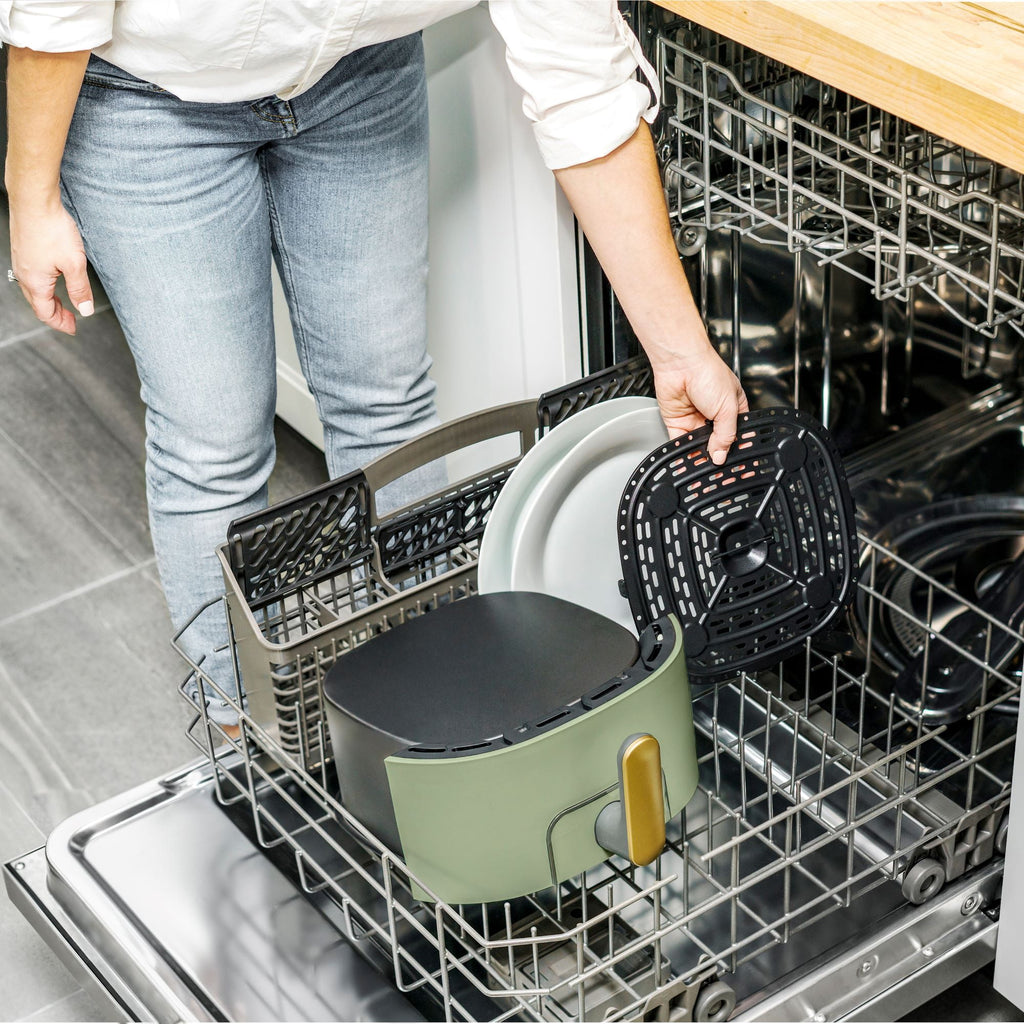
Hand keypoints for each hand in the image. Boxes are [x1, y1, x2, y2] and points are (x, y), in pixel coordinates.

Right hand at [9, 196, 93, 335]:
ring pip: (34, 290)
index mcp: (35, 283)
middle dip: (56, 314)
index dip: (61, 324)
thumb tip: (85, 310)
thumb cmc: (51, 229)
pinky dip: (44, 286)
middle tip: (72, 319)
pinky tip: (54, 279)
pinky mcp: (23, 250)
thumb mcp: (74, 263)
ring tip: (66, 302)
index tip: (74, 328)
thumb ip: (80, 289)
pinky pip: (32, 276)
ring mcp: (21, 262)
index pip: (45, 313)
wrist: (33, 200)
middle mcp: (24, 274)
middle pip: (38, 304)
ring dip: (50, 300)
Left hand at [650, 344, 748, 464]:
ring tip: (704, 465)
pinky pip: (680, 442)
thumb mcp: (728, 407)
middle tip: (719, 466)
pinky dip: (683, 452)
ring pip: (699, 445)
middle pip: (717, 442)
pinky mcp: (678, 423)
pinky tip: (688, 459)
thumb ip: (726, 434)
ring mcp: (695, 419)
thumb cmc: (708, 373)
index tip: (736, 463)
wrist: (681, 364)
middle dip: (717, 454)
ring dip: (700, 456)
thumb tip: (722, 455)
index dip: (736, 448)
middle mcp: (714, 415)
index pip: (737, 435)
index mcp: (733, 408)